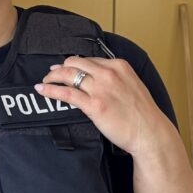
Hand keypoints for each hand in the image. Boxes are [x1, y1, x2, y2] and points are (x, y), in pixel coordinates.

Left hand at [35, 57, 173, 156]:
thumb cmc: (142, 113)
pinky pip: (66, 93)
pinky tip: (42, 90)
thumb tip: (92, 75)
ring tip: (45, 81)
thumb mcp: (131, 85)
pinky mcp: (94, 105)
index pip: (88, 59)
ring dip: (52, 77)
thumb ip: (113, 77)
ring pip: (68, 75)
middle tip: (51, 74)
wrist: (150, 133)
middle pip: (74, 62)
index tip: (64, 67)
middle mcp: (109, 74)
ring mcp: (101, 89)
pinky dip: (50, 90)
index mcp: (119, 66)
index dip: (73, 63)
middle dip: (60, 67)